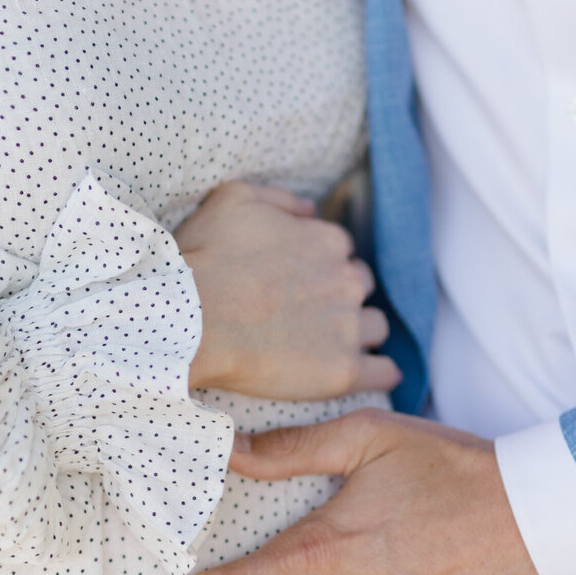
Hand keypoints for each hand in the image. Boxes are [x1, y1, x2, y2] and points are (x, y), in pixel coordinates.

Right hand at [176, 182, 400, 399]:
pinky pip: (384, 372)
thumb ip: (280, 199)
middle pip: (361, 288)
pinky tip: (370, 374)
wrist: (191, 319)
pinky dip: (381, 373)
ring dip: (360, 333)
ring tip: (329, 347)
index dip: (319, 268)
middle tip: (306, 315)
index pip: (341, 253)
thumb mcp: (234, 201)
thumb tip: (310, 210)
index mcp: (327, 240)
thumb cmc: (205, 260)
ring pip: (376, 328)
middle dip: (341, 297)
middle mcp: (347, 280)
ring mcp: (348, 326)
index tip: (296, 283)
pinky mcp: (344, 370)